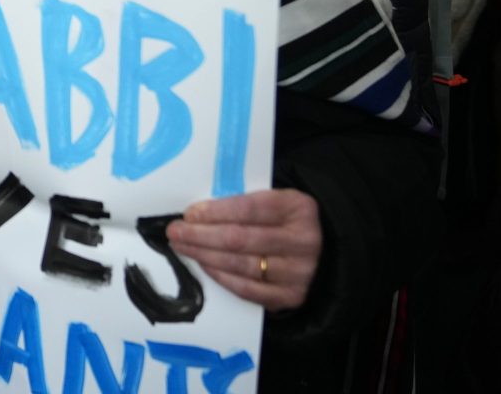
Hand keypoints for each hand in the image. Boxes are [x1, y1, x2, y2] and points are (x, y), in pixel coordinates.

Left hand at [167, 189, 322, 311]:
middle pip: (240, 238)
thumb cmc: (288, 223)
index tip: (190, 213)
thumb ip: (246, 204)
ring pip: (240, 265)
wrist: (325, 254)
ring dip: (205, 255)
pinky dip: (221, 276)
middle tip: (176, 231)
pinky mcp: (290, 297)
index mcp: (299, 208)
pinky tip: (204, 265)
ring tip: (183, 247)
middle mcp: (303, 241)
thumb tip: (198, 213)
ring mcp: (298, 272)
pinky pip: (247, 288)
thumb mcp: (277, 203)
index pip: (249, 208)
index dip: (216, 211)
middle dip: (201, 235)